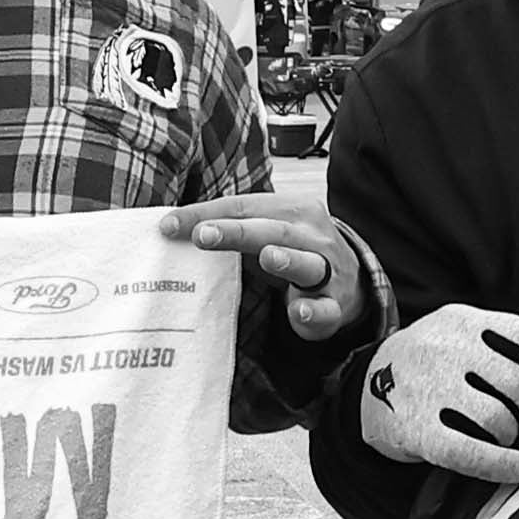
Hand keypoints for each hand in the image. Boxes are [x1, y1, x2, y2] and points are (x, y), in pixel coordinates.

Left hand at [173, 195, 373, 341]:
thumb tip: (172, 228)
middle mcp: (310, 235)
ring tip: (267, 257)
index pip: (243, 207)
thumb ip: (227, 228)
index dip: (206, 214)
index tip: (169, 226)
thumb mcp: (264, 232)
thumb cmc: (294, 250)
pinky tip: (299, 311)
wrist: (349, 280)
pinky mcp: (334, 304)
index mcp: (290, 210)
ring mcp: (327, 270)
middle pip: (271, 230)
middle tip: (202, 235)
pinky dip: (313, 310)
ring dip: (286, 259)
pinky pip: (325, 308)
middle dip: (236, 232)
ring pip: (306, 262)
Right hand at [359, 299, 518, 483]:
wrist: (362, 386)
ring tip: (502, 438)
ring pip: (499, 420)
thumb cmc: (433, 368)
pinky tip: (517, 467)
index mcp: (466, 319)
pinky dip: (502, 464)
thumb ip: (504, 352)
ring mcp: (428, 385)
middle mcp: (447, 346)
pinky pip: (472, 452)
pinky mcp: (415, 426)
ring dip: (513, 437)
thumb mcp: (461, 339)